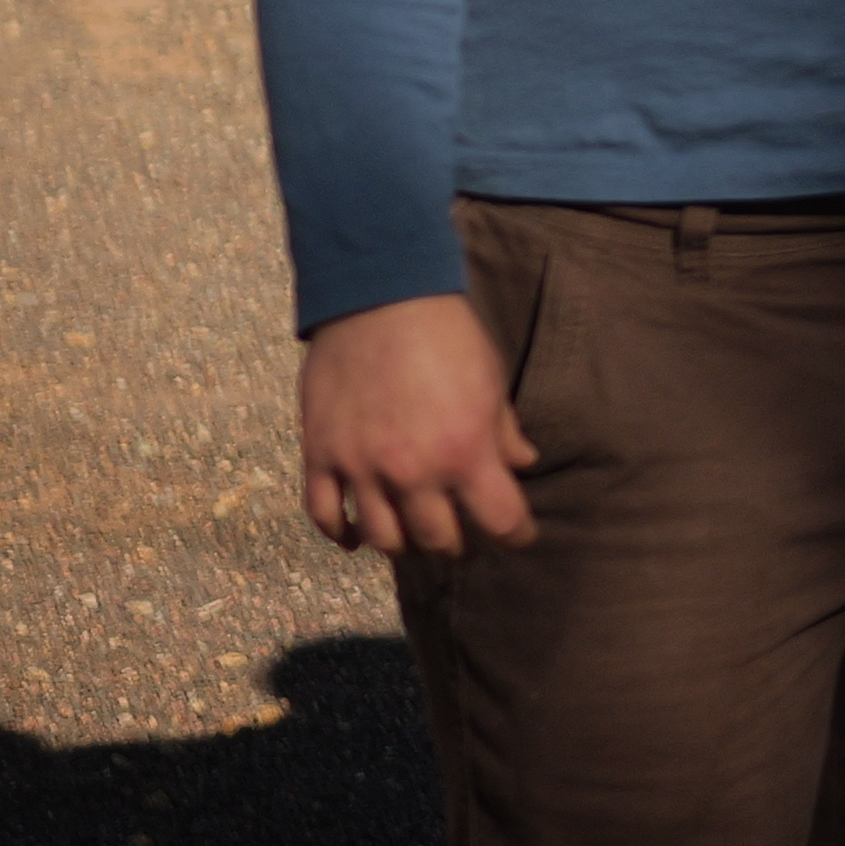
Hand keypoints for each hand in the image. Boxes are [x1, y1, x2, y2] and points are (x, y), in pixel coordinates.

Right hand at [298, 291, 538, 558]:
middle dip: (458, 547)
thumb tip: (522, 464)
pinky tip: (355, 537)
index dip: (515, 535)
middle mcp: (413, 470)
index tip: (518, 536)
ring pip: (383, 539)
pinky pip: (324, 514)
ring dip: (403, 546)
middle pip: (438, 540)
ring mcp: (362, 466)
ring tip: (414, 538)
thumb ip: (505, 432)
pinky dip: (340, 534)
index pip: (500, 521)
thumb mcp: (492, 382)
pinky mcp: (321, 454)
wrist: (381, 298)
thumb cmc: (448, 336)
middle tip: (464, 540)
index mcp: (465, 451)